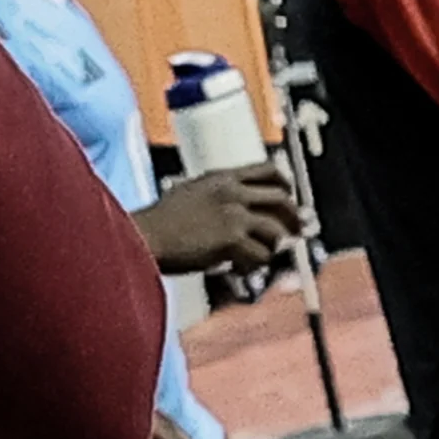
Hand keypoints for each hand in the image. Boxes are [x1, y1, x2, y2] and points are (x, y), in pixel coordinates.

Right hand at [135, 167, 299, 276]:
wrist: (143, 236)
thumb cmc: (157, 222)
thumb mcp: (189, 194)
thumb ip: (215, 197)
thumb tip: (234, 215)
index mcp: (221, 177)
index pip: (268, 170)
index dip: (285, 185)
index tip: (289, 198)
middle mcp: (231, 192)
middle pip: (282, 199)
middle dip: (292, 218)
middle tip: (295, 232)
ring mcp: (233, 215)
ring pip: (275, 231)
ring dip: (271, 248)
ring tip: (256, 257)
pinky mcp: (231, 239)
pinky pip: (261, 256)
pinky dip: (254, 266)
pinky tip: (238, 269)